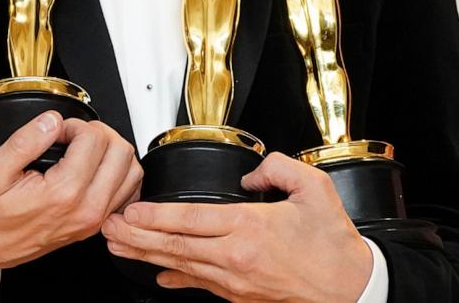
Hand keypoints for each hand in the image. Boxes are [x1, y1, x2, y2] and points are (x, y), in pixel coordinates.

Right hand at [0, 111, 141, 279]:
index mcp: (63, 193)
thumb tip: (52, 121)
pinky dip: (119, 174)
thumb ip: (25, 141)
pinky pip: (127, 193)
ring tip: (85, 148)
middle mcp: (86, 209)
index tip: (56, 132)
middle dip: (98, 133)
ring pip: (131, 171)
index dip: (73, 125)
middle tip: (73, 135)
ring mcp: (94, 219)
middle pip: (120, 152)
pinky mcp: (94, 225)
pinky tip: (98, 168)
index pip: (93, 140)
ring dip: (112, 151)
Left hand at [101, 152, 372, 302]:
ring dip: (145, 257)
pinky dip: (176, 279)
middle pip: (174, 246)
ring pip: (180, 266)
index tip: (130, 210)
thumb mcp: (314, 187)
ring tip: (119, 248)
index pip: (189, 220)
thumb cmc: (333, 244)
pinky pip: (200, 285)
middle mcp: (235, 257)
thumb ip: (277, 167)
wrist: (351, 290)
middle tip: (108, 229)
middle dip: (135, 237)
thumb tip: (252, 172)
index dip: (154, 216)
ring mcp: (235, 282)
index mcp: (249, 227)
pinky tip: (158, 277)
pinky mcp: (240, 297)